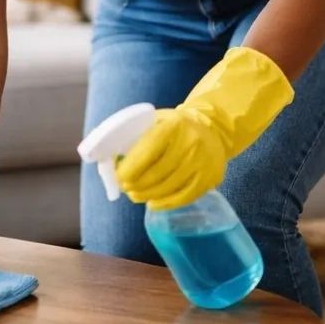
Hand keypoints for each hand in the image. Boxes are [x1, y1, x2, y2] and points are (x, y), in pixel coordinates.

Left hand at [116, 47, 293, 211]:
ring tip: (135, 195)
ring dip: (147, 195)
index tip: (118, 177)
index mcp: (175, 125)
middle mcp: (191, 143)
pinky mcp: (210, 178)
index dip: (130, 168)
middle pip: (157, 173)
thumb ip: (137, 136)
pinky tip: (153, 203)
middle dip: (136, 184)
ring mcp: (203, 162)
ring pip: (169, 187)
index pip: (147, 151)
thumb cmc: (176, 126)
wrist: (213, 129)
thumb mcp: (157, 121)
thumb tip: (111, 160)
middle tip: (125, 188)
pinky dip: (166, 203)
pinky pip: (185, 196)